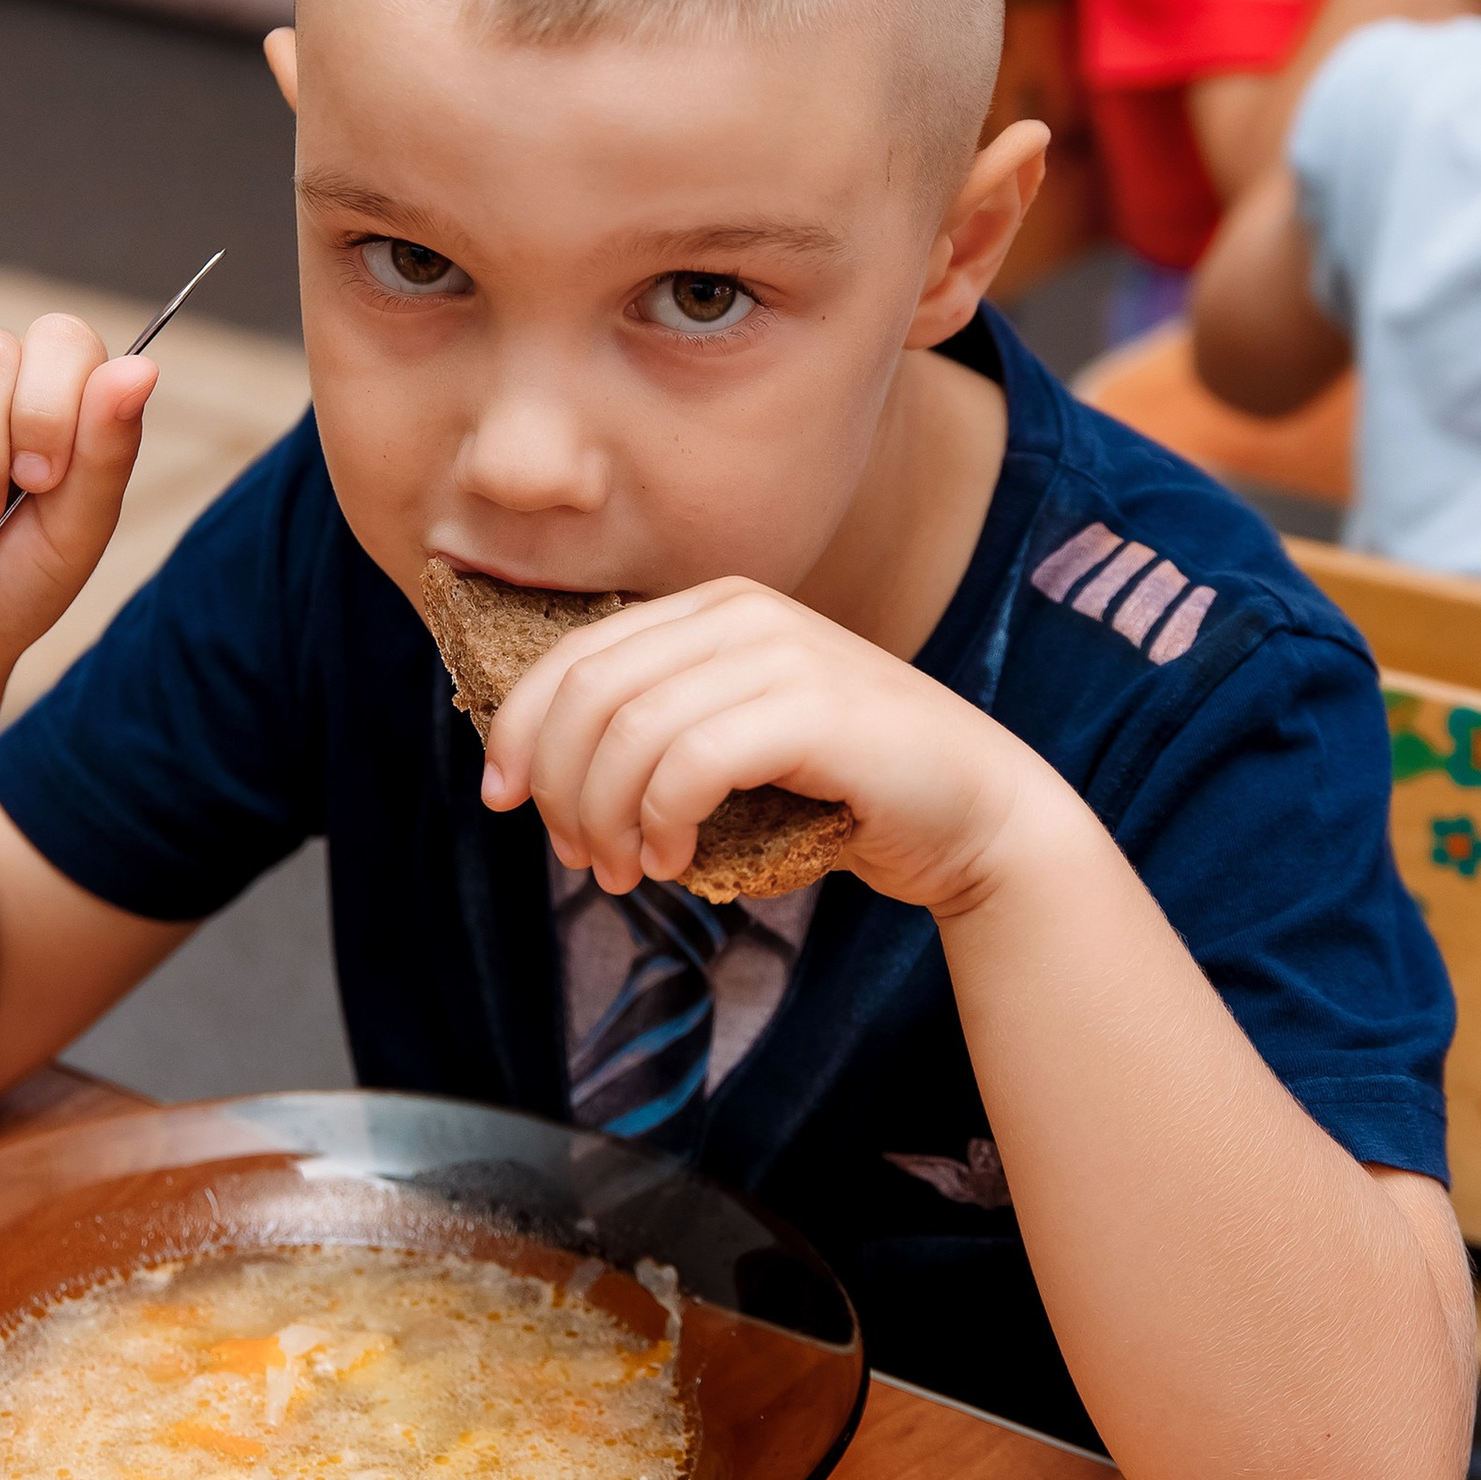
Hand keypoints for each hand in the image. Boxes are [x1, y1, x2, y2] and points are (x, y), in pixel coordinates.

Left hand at [476, 579, 1066, 917]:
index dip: (521, 729)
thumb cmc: (845, 793)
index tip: (503, 799)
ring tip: (625, 872)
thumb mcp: (732, 746)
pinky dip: (662, 821)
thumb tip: (536, 775)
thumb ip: (654, 736)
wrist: (977, 814)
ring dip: (606, 816)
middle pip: (589, 692)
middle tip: (580, 859)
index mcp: (712, 607)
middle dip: (560, 786)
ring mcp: (781, 650)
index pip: (575, 655)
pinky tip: (674, 861)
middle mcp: (741, 611)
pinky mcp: (813, 706)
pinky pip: (690, 762)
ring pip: (628, 729)